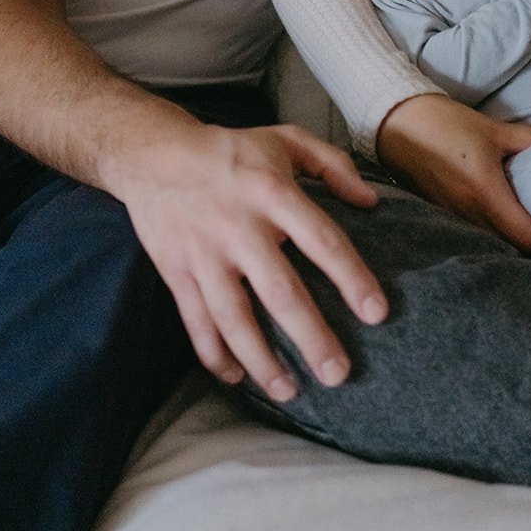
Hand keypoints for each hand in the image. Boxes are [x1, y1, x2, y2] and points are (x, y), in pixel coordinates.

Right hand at [106, 121, 384, 402]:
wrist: (153, 153)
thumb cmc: (232, 150)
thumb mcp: (287, 138)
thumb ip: (334, 164)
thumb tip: (371, 202)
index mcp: (274, 193)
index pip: (321, 241)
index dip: (352, 278)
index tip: (377, 314)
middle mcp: (240, 227)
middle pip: (280, 291)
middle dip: (311, 336)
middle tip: (339, 374)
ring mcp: (205, 254)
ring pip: (234, 318)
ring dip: (261, 360)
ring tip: (289, 392)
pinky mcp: (177, 271)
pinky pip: (196, 321)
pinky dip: (214, 354)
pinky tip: (237, 379)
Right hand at [377, 93, 530, 258]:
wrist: (395, 123)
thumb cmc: (444, 123)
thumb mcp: (494, 129)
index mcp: (485, 193)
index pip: (525, 235)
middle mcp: (469, 213)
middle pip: (511, 245)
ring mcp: (453, 216)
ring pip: (493, 240)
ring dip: (517, 242)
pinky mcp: (444, 212)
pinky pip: (476, 231)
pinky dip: (497, 233)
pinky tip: (509, 224)